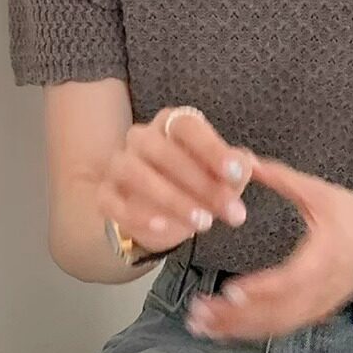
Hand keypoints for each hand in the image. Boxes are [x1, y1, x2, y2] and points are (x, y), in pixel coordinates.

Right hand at [96, 106, 254, 254]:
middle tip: (232, 212)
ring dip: (173, 199)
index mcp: (172, 125)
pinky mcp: (105, 194)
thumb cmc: (195, 188)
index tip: (236, 174)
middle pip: (164, 151)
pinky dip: (136, 215)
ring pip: (136, 173)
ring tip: (204, 223)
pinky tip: (162, 228)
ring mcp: (119, 164)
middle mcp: (142, 138)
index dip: (212, 149)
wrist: (157, 216)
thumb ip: (236, 171)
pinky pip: (112, 201)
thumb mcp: (221, 180)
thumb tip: (247, 166)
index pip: (188, 126)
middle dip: (202, 184)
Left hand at [186, 158, 352, 340]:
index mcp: (322, 260)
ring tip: (202, 327)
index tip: (229, 292)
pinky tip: (226, 330)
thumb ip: (282, 178)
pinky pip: (282, 328)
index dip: (259, 290)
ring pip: (275, 326)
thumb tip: (244, 160)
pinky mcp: (316, 312)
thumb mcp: (322, 193)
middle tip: (197, 315)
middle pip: (274, 314)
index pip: (287, 281)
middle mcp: (320, 290)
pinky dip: (252, 332)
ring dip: (238, 330)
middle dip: (234, 318)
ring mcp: (318, 306)